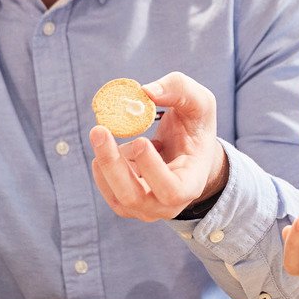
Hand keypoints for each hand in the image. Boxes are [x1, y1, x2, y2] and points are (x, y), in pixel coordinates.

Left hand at [90, 71, 228, 221]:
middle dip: (112, 164)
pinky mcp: (128, 203)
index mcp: (191, 183)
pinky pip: (108, 190)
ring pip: (118, 196)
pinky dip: (104, 166)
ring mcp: (147, 209)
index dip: (153, 169)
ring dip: (109, 161)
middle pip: (134, 197)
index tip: (140, 140)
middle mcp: (169, 205)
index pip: (172, 190)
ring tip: (117, 136)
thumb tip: (145, 91)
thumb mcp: (199, 102)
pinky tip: (112, 147)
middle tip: (99, 130)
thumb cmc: (196, 127)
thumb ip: (178, 90)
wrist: (190, 153)